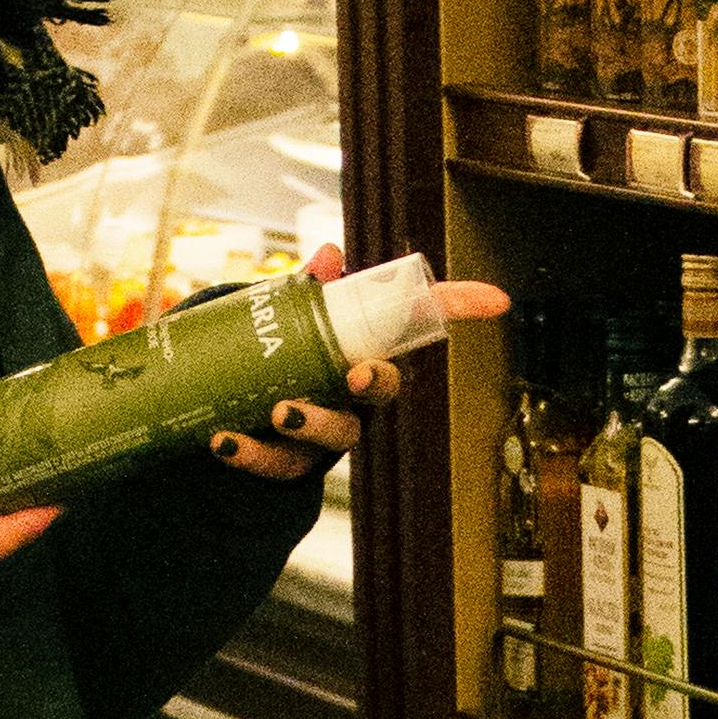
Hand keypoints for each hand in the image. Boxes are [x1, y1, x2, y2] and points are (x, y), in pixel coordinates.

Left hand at [207, 248, 513, 481]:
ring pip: (335, 437)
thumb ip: (306, 293)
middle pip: (381, 395)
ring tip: (279, 410)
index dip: (458, 307)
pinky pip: (276, 465)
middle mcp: (356, 399)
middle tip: (355, 375)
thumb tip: (330, 253)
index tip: (495, 299)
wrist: (235, 415)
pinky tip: (222, 441)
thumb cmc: (280, 358)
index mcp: (366, 354)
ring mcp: (325, 434)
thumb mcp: (288, 319)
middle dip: (375, 384)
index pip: (417, 328)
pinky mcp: (288, 464)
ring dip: (312, 423)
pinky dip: (249, 453)